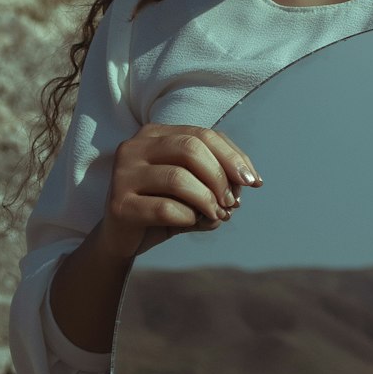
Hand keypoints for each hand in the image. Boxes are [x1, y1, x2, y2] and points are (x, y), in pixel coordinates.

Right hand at [100, 124, 261, 259]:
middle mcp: (134, 147)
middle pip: (191, 149)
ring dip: (208, 200)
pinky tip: (192, 222)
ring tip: (217, 215)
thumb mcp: (194, 187)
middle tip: (233, 203)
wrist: (123, 239)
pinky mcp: (119, 204)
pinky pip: (166, 208)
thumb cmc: (163, 207)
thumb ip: (218, 176)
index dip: (233, 157)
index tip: (253, 182)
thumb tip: (245, 180)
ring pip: (179, 178)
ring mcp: (123, 174)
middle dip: (220, 177)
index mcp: (155, 134)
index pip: (203, 134)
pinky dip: (189, 217)